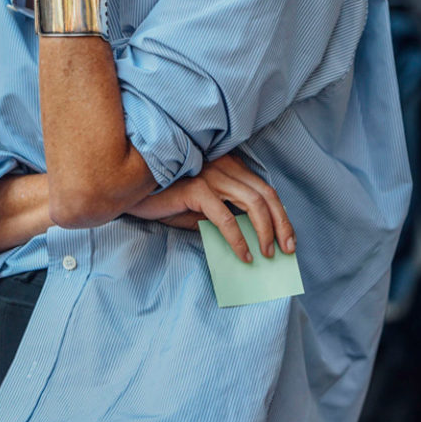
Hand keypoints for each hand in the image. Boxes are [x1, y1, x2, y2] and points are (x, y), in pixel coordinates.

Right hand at [128, 153, 295, 262]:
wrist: (132, 190)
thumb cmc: (165, 199)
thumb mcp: (200, 209)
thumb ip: (223, 217)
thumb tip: (250, 242)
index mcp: (228, 166)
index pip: (265, 189)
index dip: (281, 215)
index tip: (288, 239)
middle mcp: (224, 166)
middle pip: (266, 194)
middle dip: (281, 224)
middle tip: (287, 250)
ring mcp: (211, 175)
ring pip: (252, 203)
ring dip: (265, 232)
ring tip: (267, 254)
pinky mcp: (197, 189)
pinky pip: (226, 217)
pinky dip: (238, 238)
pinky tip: (243, 255)